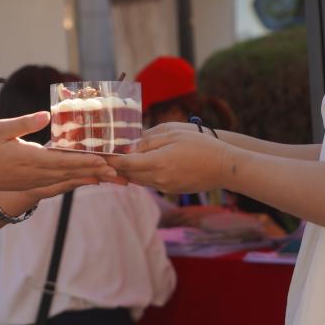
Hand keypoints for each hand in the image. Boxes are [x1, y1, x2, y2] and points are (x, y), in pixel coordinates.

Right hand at [0, 112, 114, 193]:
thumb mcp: (0, 130)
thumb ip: (24, 123)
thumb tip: (46, 115)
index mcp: (30, 159)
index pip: (64, 160)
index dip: (86, 161)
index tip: (106, 160)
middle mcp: (36, 173)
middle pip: (72, 172)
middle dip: (97, 171)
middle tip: (120, 171)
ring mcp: (35, 181)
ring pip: (68, 179)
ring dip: (90, 177)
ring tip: (112, 177)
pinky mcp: (32, 183)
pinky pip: (59, 183)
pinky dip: (76, 180)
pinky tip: (87, 178)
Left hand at [108, 127, 232, 193]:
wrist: (224, 167)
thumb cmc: (200, 145)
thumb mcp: (173, 134)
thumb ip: (148, 141)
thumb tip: (129, 146)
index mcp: (156, 163)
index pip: (124, 163)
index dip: (110, 158)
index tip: (100, 151)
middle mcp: (158, 179)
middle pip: (128, 174)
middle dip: (116, 166)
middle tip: (104, 155)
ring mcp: (165, 187)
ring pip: (138, 180)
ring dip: (128, 171)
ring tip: (119, 159)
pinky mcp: (171, 190)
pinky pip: (150, 182)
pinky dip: (141, 174)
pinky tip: (141, 165)